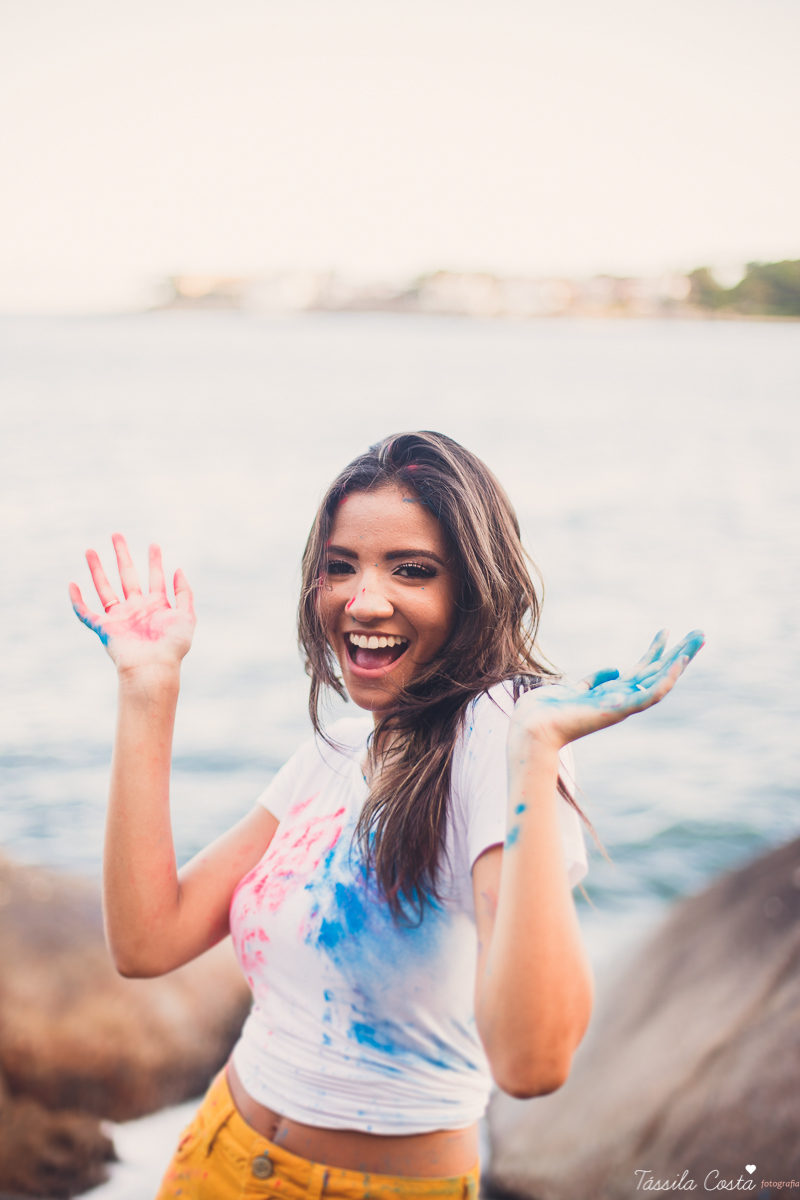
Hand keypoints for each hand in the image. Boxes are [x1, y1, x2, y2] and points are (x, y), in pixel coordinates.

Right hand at [69, 534, 194, 675]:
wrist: (154, 668)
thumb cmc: (172, 646)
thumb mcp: (187, 616)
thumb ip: (184, 593)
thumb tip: (178, 569)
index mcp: (156, 606)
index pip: (155, 577)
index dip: (155, 561)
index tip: (154, 545)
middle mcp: (136, 609)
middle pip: (127, 576)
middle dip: (122, 555)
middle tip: (117, 535)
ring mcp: (120, 618)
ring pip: (105, 588)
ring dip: (97, 569)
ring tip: (90, 550)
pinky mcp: (104, 628)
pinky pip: (86, 613)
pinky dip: (77, 601)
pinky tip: (72, 585)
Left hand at [510, 629, 704, 750]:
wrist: (531, 729)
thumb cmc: (545, 712)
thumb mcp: (573, 689)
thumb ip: (593, 682)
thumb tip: (614, 670)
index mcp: (611, 695)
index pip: (641, 670)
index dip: (655, 651)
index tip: (666, 631)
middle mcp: (622, 700)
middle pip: (658, 672)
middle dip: (679, 653)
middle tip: (701, 633)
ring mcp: (623, 706)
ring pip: (663, 680)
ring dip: (682, 660)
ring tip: (699, 638)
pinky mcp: (620, 710)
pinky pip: (652, 694)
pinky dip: (667, 678)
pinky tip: (679, 660)